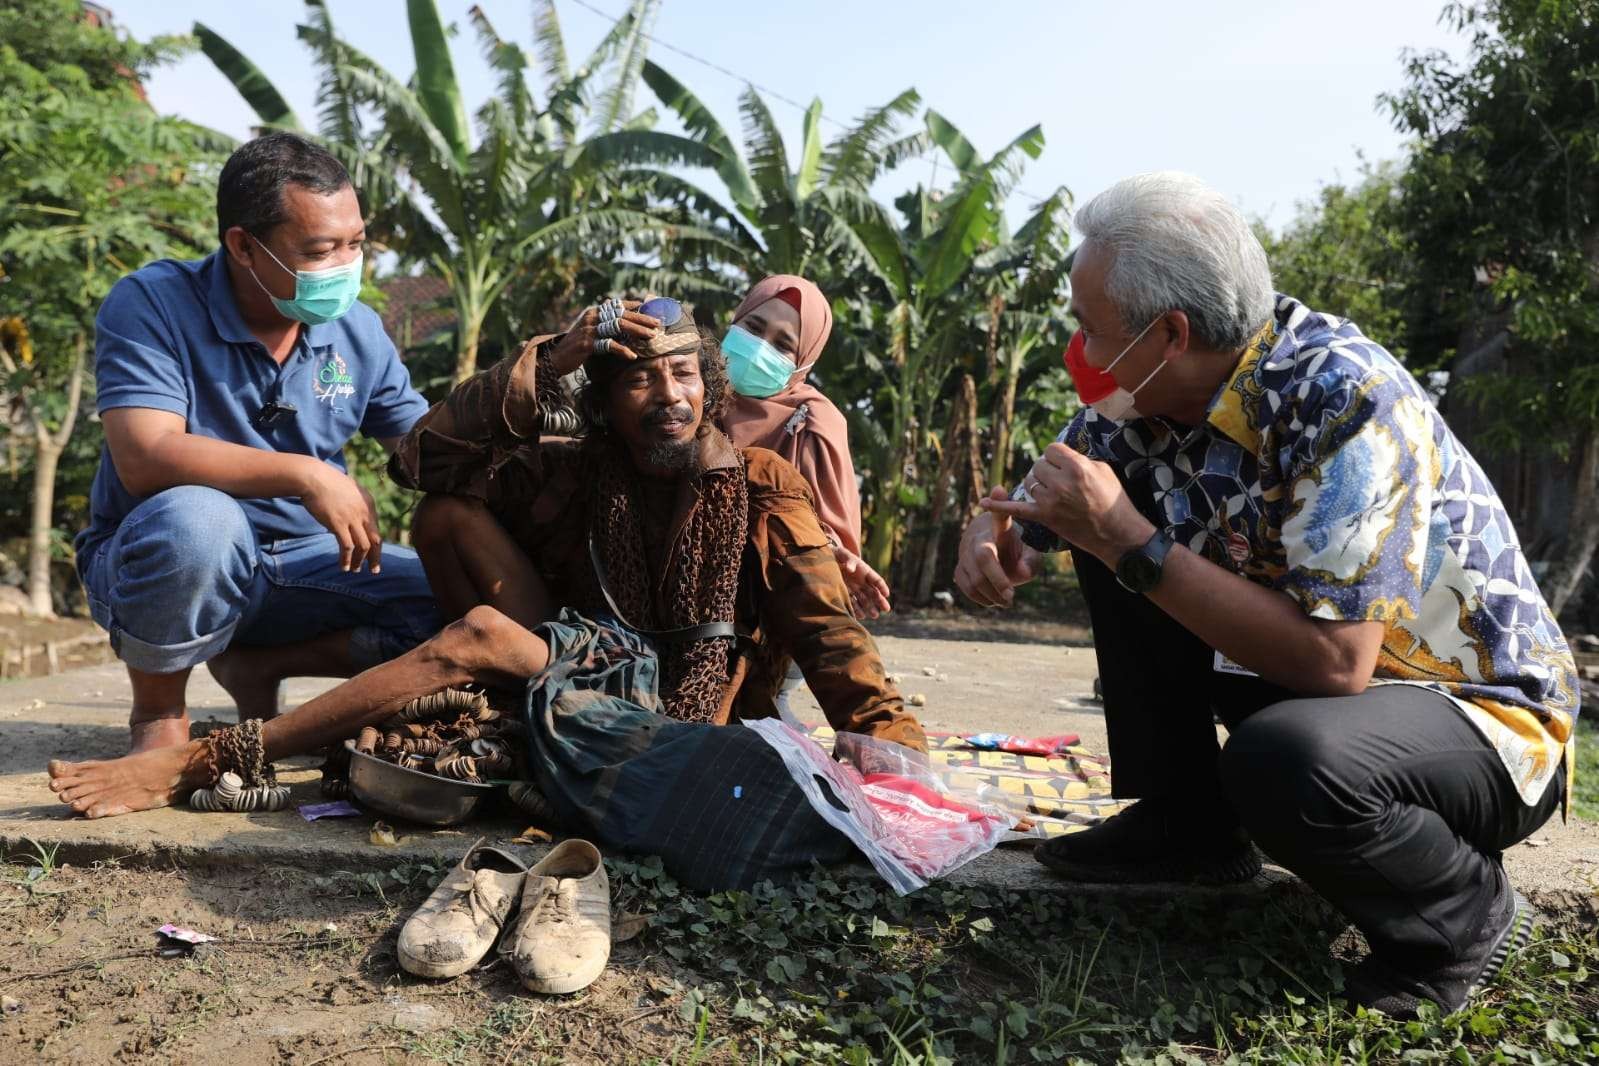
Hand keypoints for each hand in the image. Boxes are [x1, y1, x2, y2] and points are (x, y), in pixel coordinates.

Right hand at [299, 461, 383, 573]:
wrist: (313, 477)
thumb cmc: (326, 482)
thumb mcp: (348, 490)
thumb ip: (354, 503)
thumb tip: (351, 518)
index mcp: (368, 504)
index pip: (376, 529)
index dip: (376, 545)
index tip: (374, 555)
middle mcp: (364, 512)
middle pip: (376, 540)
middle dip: (376, 557)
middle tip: (374, 570)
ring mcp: (352, 518)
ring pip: (363, 546)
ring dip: (360, 561)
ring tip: (355, 570)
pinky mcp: (338, 524)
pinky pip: (347, 547)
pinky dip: (347, 559)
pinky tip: (344, 566)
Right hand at [546, 300, 661, 375]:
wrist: (556, 358)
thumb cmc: (578, 347)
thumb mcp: (593, 332)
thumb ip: (607, 326)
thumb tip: (629, 325)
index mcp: (595, 311)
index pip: (620, 305)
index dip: (637, 308)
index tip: (653, 312)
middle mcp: (593, 316)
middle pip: (622, 314)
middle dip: (642, 319)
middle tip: (658, 324)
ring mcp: (589, 329)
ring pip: (618, 326)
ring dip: (637, 331)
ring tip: (651, 336)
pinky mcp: (586, 343)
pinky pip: (608, 345)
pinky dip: (622, 350)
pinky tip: (632, 355)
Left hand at [834, 544, 890, 619]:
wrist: (829, 559)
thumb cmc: (839, 554)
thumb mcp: (844, 554)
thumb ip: (849, 561)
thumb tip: (852, 569)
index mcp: (865, 571)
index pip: (877, 580)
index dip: (882, 587)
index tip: (887, 594)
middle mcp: (862, 581)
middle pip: (873, 592)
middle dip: (880, 601)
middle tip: (886, 609)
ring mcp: (855, 588)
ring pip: (864, 599)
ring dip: (870, 607)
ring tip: (875, 615)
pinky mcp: (846, 592)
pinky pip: (853, 602)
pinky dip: (856, 609)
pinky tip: (860, 616)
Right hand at [955, 487, 1040, 606]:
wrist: (997, 552)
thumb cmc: (1017, 551)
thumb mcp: (1031, 553)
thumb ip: (1030, 562)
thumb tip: (1020, 573)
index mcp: (998, 529)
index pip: (998, 517)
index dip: (998, 504)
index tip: (999, 489)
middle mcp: (976, 538)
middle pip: (982, 559)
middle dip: (997, 581)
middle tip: (1011, 597)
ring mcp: (964, 554)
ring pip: (972, 578)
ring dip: (990, 594)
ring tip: (1006, 601)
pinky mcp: (959, 569)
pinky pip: (965, 586)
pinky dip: (979, 597)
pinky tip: (993, 601)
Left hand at [979, 443, 1153, 564]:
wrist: (1117, 533)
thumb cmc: (1113, 499)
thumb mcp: (1102, 469)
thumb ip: (1078, 459)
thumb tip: (1061, 455)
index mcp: (1076, 466)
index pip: (1050, 450)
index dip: (1056, 458)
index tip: (1064, 467)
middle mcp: (1060, 482)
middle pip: (1038, 466)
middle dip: (1047, 472)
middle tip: (1062, 484)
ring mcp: (1050, 501)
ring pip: (1029, 483)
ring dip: (1037, 485)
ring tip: (1054, 494)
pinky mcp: (1044, 517)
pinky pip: (1016, 510)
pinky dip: (999, 507)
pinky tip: (983, 504)